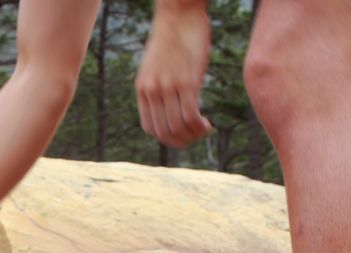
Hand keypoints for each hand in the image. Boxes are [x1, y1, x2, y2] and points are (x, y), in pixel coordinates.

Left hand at [136, 0, 211, 147]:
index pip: (150, 128)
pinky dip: (200, 127)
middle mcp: (153, 91)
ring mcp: (168, 87)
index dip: (167, 138)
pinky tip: (207, 124)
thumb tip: (170, 103)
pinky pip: (191, 116)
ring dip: (193, 135)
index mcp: (143, 89)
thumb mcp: (158, 66)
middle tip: (197, 136)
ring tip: (204, 129)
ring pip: (178, 127)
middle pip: (165, 133)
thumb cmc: (173, 37)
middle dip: (182, 141)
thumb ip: (160, 85)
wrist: (179, 13)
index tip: (182, 134)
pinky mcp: (187, 81)